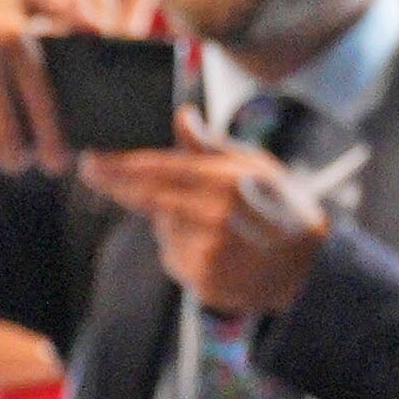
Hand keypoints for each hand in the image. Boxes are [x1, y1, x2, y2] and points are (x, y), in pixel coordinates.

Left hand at [77, 107, 329, 314]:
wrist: (309, 268)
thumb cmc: (284, 209)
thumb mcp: (258, 167)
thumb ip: (211, 146)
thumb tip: (183, 117)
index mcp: (229, 183)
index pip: (161, 171)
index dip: (120, 166)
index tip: (89, 159)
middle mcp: (215, 218)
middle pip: (147, 199)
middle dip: (116, 184)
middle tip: (91, 171)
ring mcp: (207, 253)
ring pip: (160, 228)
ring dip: (165, 220)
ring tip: (205, 220)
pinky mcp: (202, 280)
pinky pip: (172, 257)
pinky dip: (179, 247)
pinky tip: (210, 246)